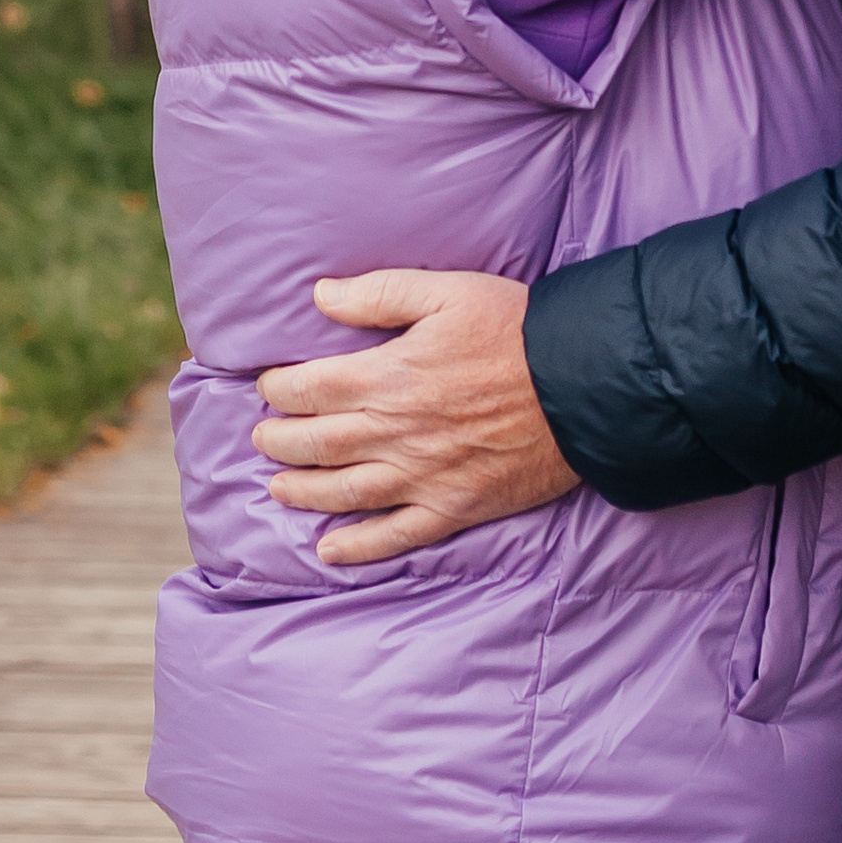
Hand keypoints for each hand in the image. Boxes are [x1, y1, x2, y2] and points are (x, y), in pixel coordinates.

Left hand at [252, 269, 578, 564]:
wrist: (581, 385)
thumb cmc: (515, 329)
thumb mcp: (447, 291)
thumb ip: (379, 294)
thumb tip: (320, 296)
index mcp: (389, 375)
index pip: (312, 388)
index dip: (281, 389)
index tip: (268, 386)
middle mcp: (396, 432)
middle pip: (318, 443)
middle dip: (279, 441)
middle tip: (260, 437)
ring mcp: (422, 477)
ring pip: (344, 493)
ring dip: (302, 492)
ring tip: (277, 488)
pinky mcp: (452, 508)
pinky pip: (395, 536)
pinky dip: (358, 548)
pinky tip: (330, 551)